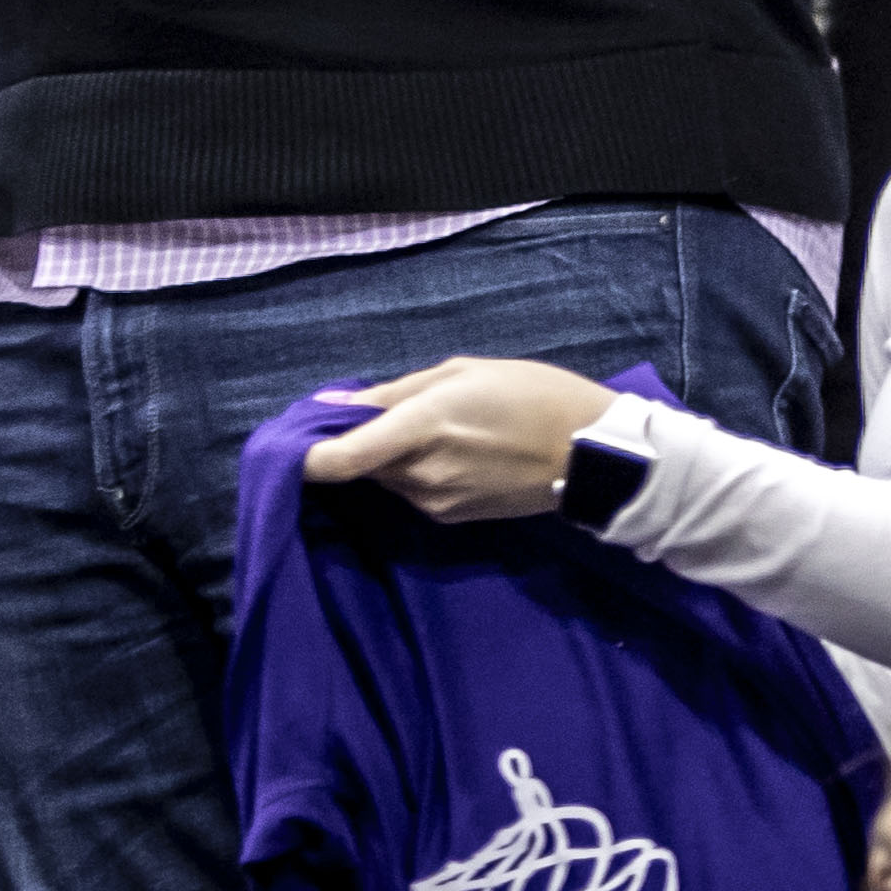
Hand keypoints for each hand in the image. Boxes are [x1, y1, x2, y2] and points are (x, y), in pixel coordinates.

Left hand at [301, 358, 623, 522]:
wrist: (594, 455)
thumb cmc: (534, 395)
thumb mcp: (466, 372)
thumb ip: (394, 393)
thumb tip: (334, 408)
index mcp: (421, 427)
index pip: (338, 460)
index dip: (305, 456)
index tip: (295, 441)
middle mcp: (420, 473)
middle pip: (360, 465)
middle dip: (361, 443)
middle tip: (391, 415)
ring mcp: (435, 501)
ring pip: (388, 478)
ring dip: (394, 457)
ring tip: (441, 431)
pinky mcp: (451, 518)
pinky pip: (415, 493)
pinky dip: (421, 473)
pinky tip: (461, 454)